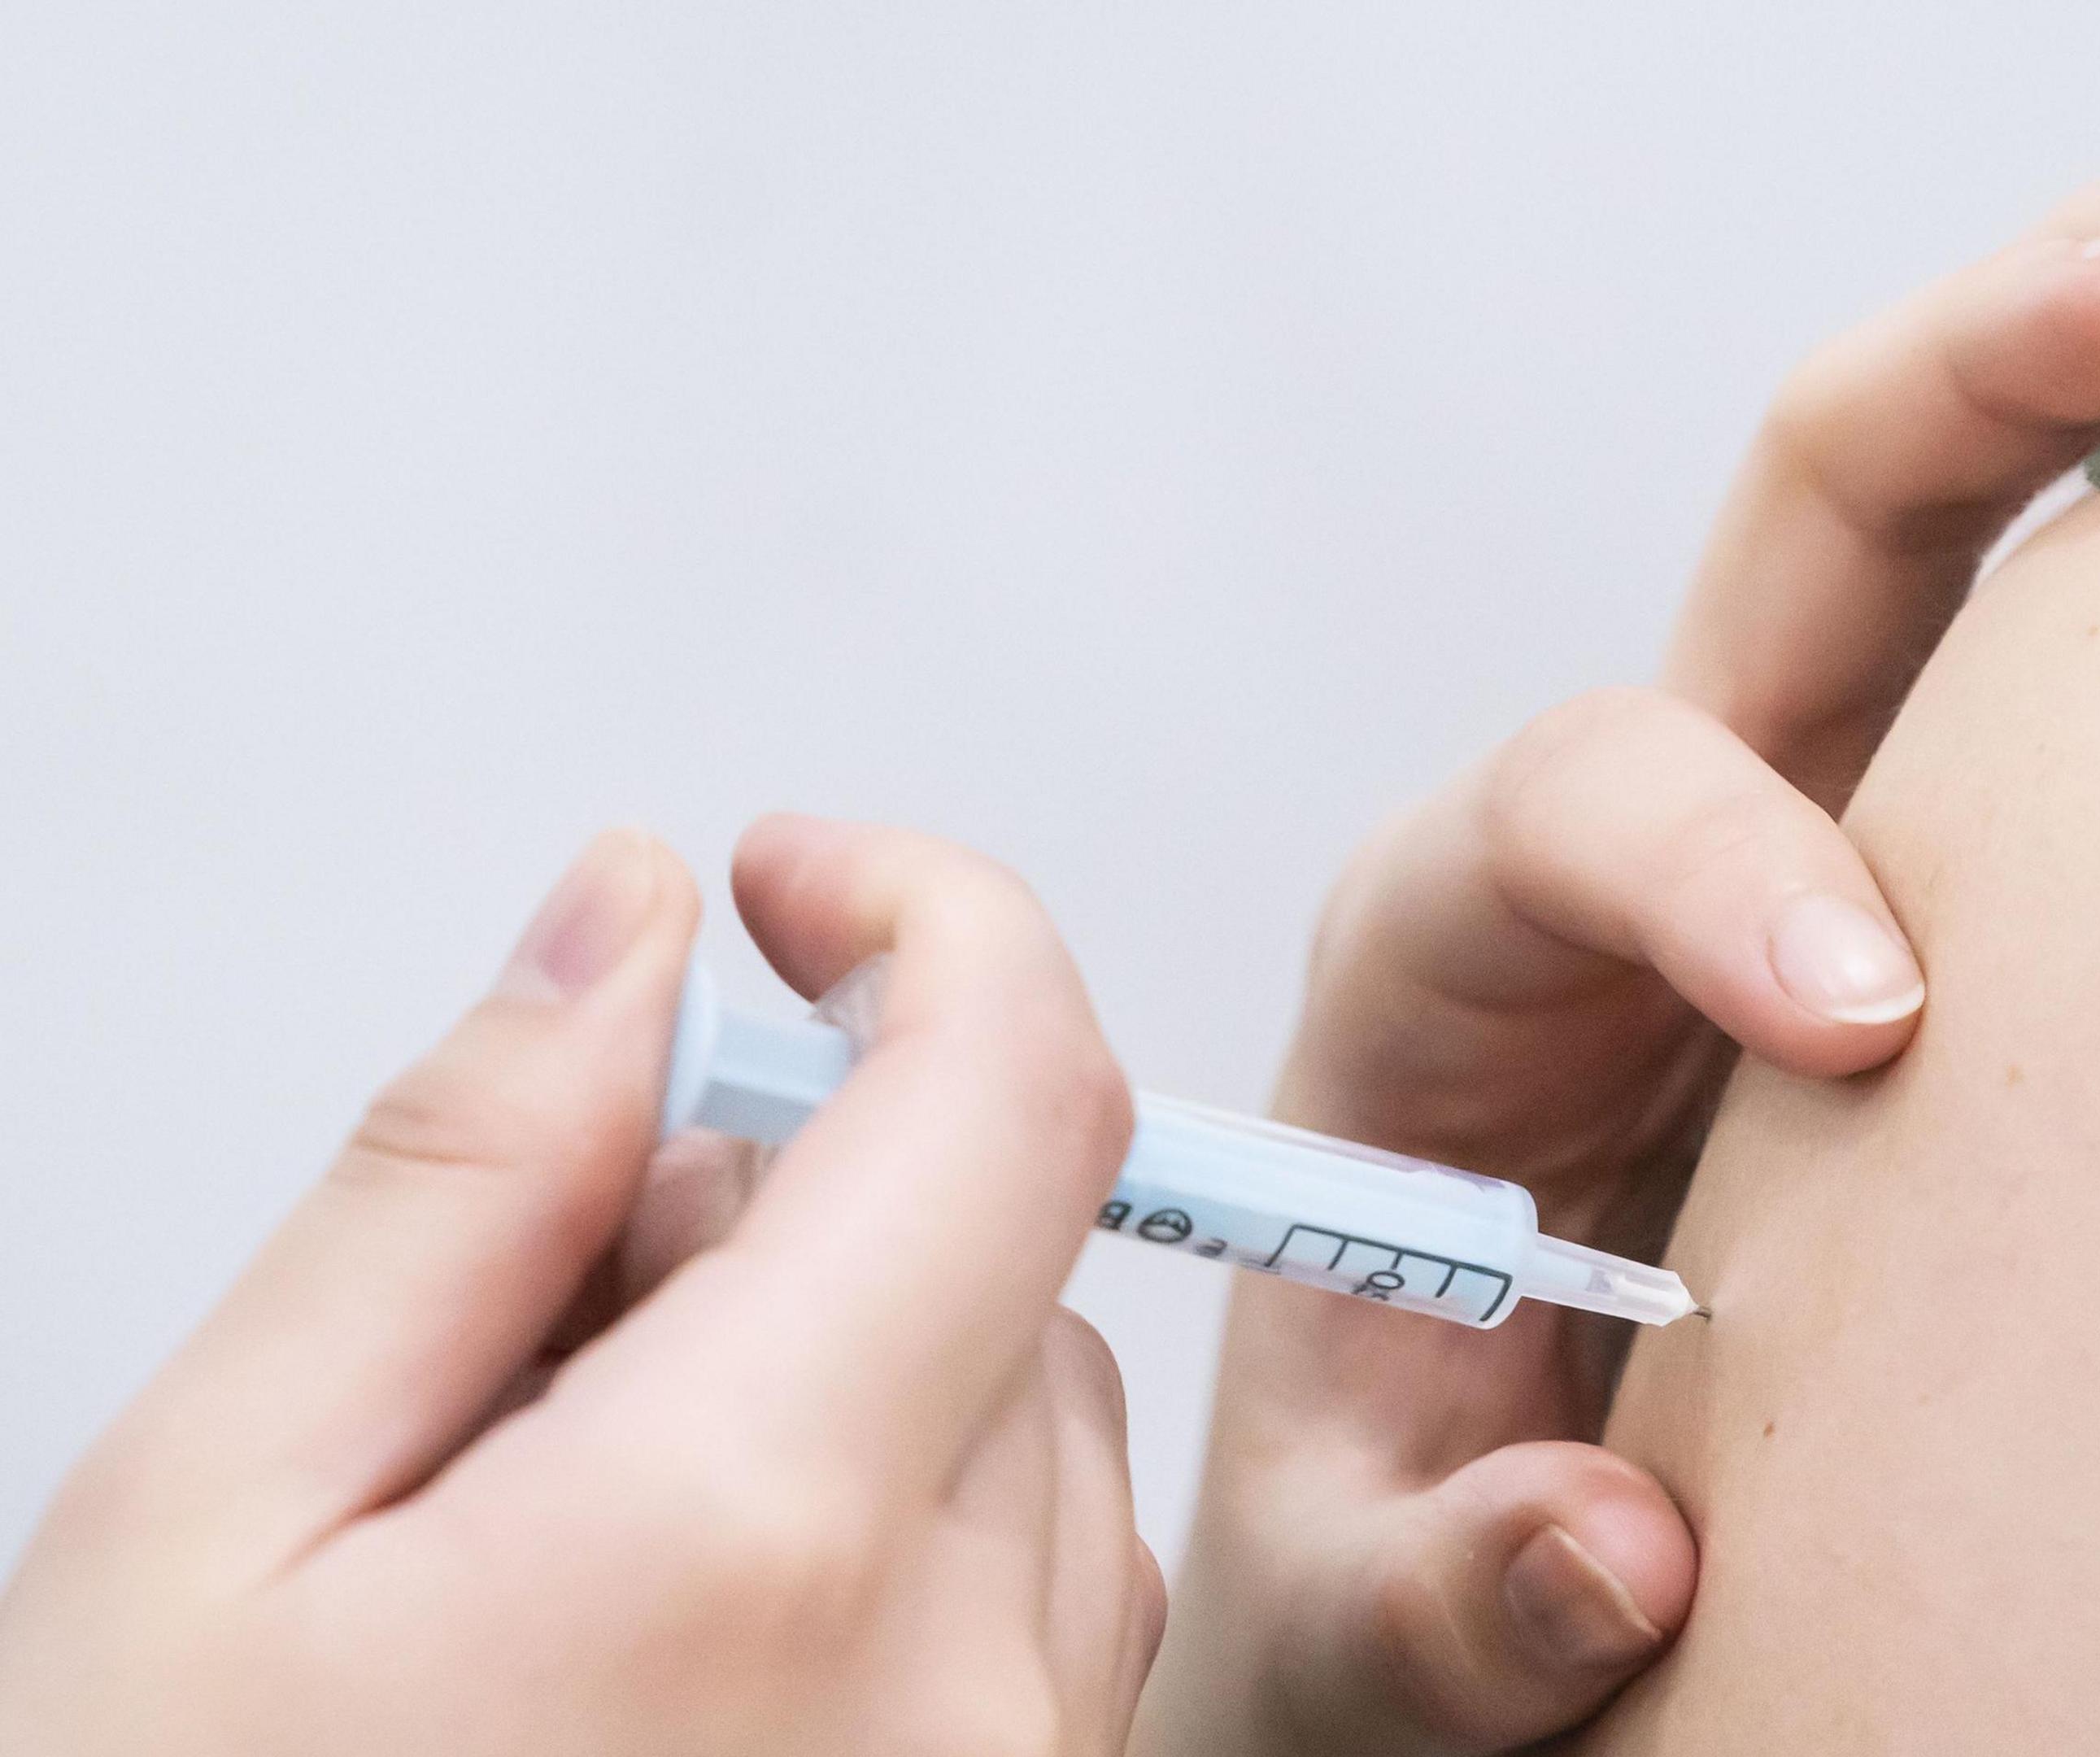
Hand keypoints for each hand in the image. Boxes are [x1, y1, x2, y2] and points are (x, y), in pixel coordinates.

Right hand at [0, 818, 1166, 1756]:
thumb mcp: (203, 1527)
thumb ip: (455, 1187)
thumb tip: (625, 928)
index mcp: (755, 1554)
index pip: (1011, 1098)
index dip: (927, 923)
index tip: (795, 885)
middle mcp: (957, 1697)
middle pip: (1001, 1260)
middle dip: (787, 1214)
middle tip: (520, 1356)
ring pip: (1027, 1426)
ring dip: (842, 1384)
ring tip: (563, 1550)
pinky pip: (1038, 1602)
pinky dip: (892, 1540)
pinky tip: (669, 1658)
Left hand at [1134, 104, 2099, 1754]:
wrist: (1439, 1585)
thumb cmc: (1380, 1576)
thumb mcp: (1353, 1626)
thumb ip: (1438, 1602)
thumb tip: (1618, 1549)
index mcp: (1438, 980)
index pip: (1568, 808)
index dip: (1721, 861)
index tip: (1885, 1018)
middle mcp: (1625, 863)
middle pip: (1788, 543)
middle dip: (1973, 380)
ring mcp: (1803, 845)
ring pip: (1937, 537)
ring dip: (2098, 353)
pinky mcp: (1939, 891)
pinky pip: (2050, 667)